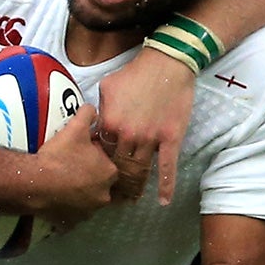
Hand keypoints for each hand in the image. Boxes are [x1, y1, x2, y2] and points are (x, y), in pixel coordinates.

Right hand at [31, 112, 118, 229]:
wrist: (34, 183)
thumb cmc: (59, 156)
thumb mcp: (75, 128)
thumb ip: (88, 115)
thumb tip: (93, 109)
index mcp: (110, 173)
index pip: (108, 164)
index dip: (95, 158)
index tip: (81, 154)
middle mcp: (104, 196)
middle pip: (99, 185)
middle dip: (89, 178)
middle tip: (70, 169)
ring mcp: (87, 213)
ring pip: (86, 201)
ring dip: (78, 194)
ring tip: (61, 183)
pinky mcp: (71, 224)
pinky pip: (71, 216)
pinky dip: (65, 209)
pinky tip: (55, 199)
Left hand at [94, 48, 193, 204]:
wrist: (167, 64)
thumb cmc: (136, 73)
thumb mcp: (106, 88)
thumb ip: (99, 110)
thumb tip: (94, 124)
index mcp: (110, 124)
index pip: (100, 153)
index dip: (98, 164)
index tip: (96, 174)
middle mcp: (128, 136)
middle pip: (118, 167)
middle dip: (114, 183)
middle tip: (112, 195)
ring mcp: (150, 139)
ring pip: (140, 171)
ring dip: (135, 187)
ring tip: (131, 199)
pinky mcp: (170, 140)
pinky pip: (167, 167)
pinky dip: (166, 186)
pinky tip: (164, 201)